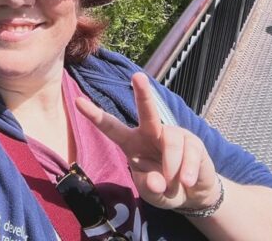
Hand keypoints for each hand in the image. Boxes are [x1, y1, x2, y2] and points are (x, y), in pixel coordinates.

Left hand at [75, 72, 219, 210]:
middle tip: (137, 76)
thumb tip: (156, 181)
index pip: (110, 126)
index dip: (95, 115)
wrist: (193, 193)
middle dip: (143, 93)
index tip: (77, 101)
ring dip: (171, 168)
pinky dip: (187, 172)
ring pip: (171, 141)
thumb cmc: (163, 187)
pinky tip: (187, 182)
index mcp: (131, 142)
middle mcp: (151, 132)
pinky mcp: (193, 141)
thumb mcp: (152, 192)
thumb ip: (150, 187)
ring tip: (175, 183)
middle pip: (146, 111)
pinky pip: (189, 154)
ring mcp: (174, 134)